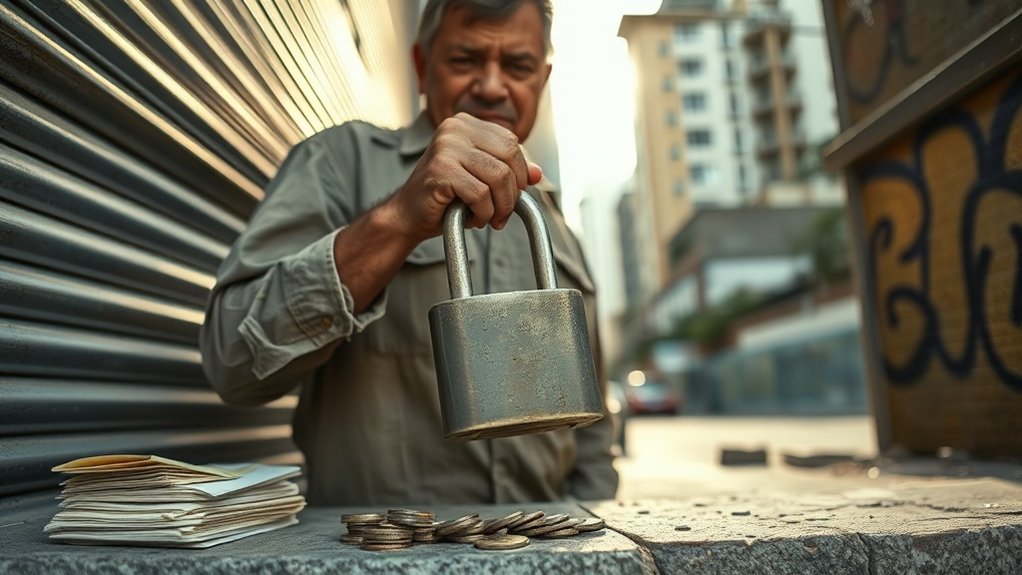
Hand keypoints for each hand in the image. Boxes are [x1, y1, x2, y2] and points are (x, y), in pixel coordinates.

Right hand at [385, 113, 542, 241]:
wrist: (409, 214)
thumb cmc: (445, 196)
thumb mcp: (481, 179)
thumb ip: (508, 171)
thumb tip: (538, 174)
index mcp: (466, 123)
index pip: (512, 142)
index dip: (519, 173)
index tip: (512, 195)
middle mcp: (455, 128)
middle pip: (510, 156)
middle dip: (513, 191)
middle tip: (503, 213)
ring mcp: (446, 146)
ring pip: (498, 177)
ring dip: (500, 206)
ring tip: (489, 218)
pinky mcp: (441, 169)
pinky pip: (481, 194)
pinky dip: (483, 213)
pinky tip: (473, 219)